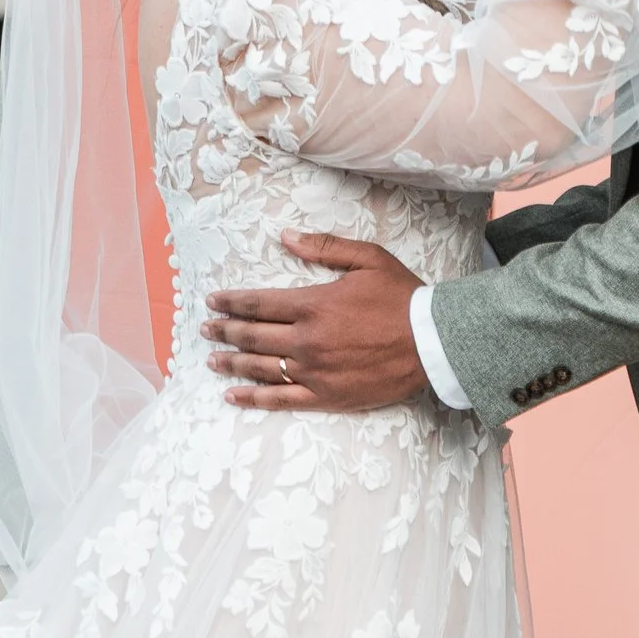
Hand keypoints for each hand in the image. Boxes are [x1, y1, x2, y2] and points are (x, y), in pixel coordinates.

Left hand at [205, 236, 428, 409]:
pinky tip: (233, 396)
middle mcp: (306, 340)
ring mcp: (314, 372)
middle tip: (204, 329)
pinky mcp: (326, 396)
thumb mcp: (367, 259)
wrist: (433, 342)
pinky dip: (253, 399)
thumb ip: (323, 247)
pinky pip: (280, 400)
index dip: (231, 302)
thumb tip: (283, 236)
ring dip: (231, 363)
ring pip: (260, 368)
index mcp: (313, 304)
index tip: (212, 301)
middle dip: (224, 331)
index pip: (258, 303)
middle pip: (252, 335)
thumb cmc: (402, 297)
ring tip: (212, 360)